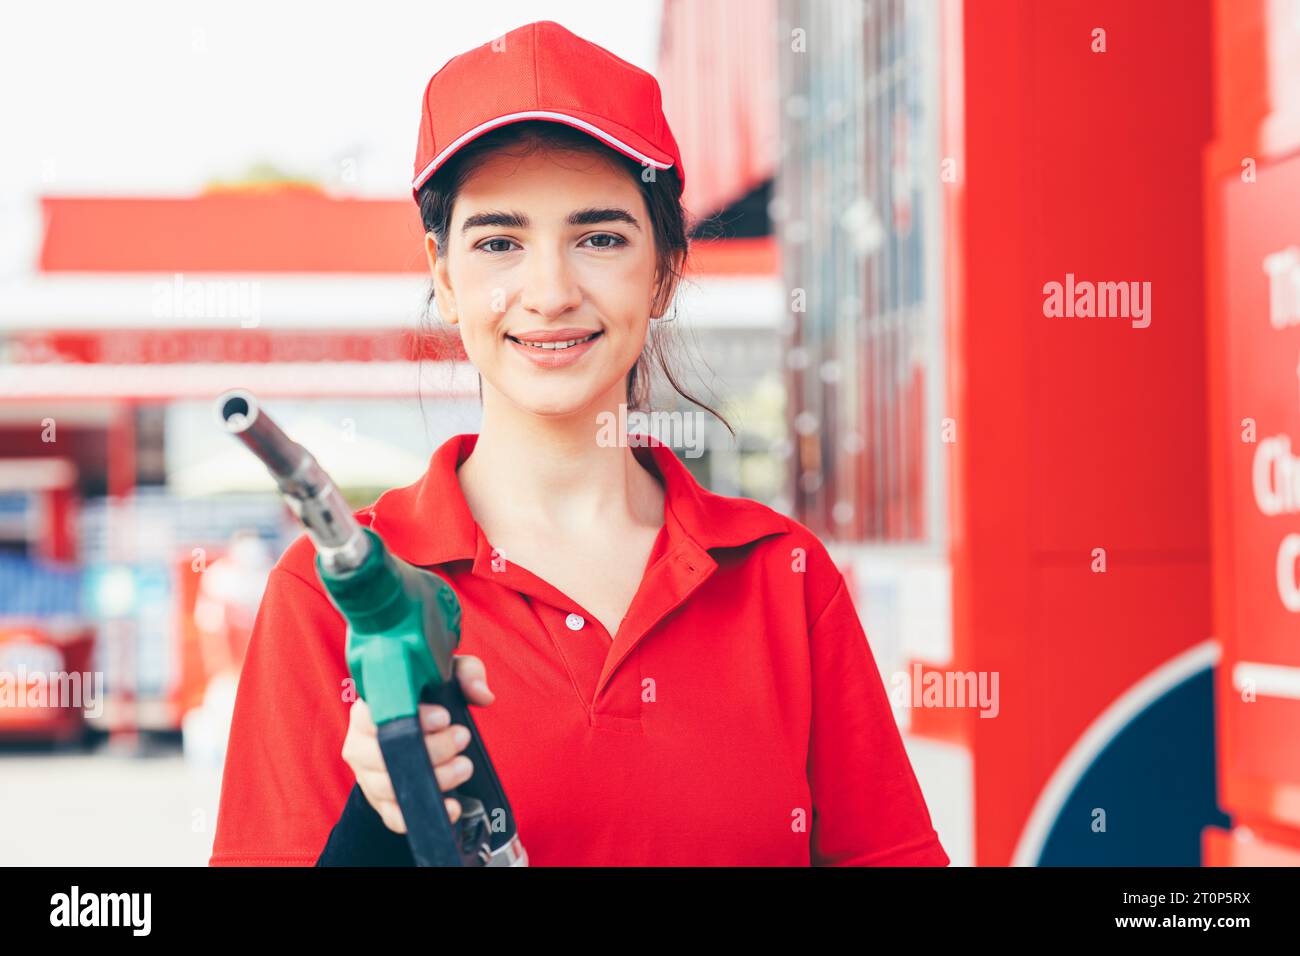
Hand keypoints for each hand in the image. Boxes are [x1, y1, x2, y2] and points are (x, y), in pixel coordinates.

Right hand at [340, 654, 494, 833]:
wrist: (409, 738)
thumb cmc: (426, 701)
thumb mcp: (443, 677)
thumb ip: (465, 674)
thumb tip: (482, 694)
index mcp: (367, 709)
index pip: (375, 712)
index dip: (412, 717)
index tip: (444, 717)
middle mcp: (360, 743)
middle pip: (384, 753)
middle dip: (432, 749)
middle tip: (462, 738)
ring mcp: (367, 775)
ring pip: (389, 785)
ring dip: (434, 779)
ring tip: (463, 767)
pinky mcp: (379, 802)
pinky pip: (393, 816)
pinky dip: (420, 816)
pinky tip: (450, 807)